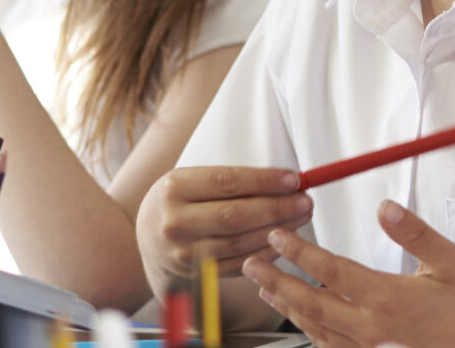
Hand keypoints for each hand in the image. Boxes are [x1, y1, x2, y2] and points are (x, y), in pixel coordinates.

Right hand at [136, 167, 313, 292]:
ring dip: (277, 231)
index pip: (228, 182)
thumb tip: (287, 181)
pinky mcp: (196, 275)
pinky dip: (265, 253)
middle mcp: (175, 222)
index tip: (294, 179)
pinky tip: (284, 242)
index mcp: (174, 188)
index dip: (265, 181)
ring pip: (240, 243)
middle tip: (306, 201)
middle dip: (278, 207)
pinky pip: (239, 264)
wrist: (148, 240)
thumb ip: (234, 181)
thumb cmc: (179, 202)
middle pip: (236, 215)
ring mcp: (184, 252)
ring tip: (301, 218)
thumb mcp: (192, 180)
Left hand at [245, 200, 454, 347]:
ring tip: (267, 287)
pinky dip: (310, 330)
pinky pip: (331, 347)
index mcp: (387, 299)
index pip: (329, 271)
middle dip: (276, 281)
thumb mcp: (448, 261)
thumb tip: (384, 206)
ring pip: (315, 328)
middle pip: (309, 304)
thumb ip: (413, 232)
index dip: (298, 251)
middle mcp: (371, 329)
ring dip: (287, 306)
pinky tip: (303, 318)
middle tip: (252, 264)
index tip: (277, 236)